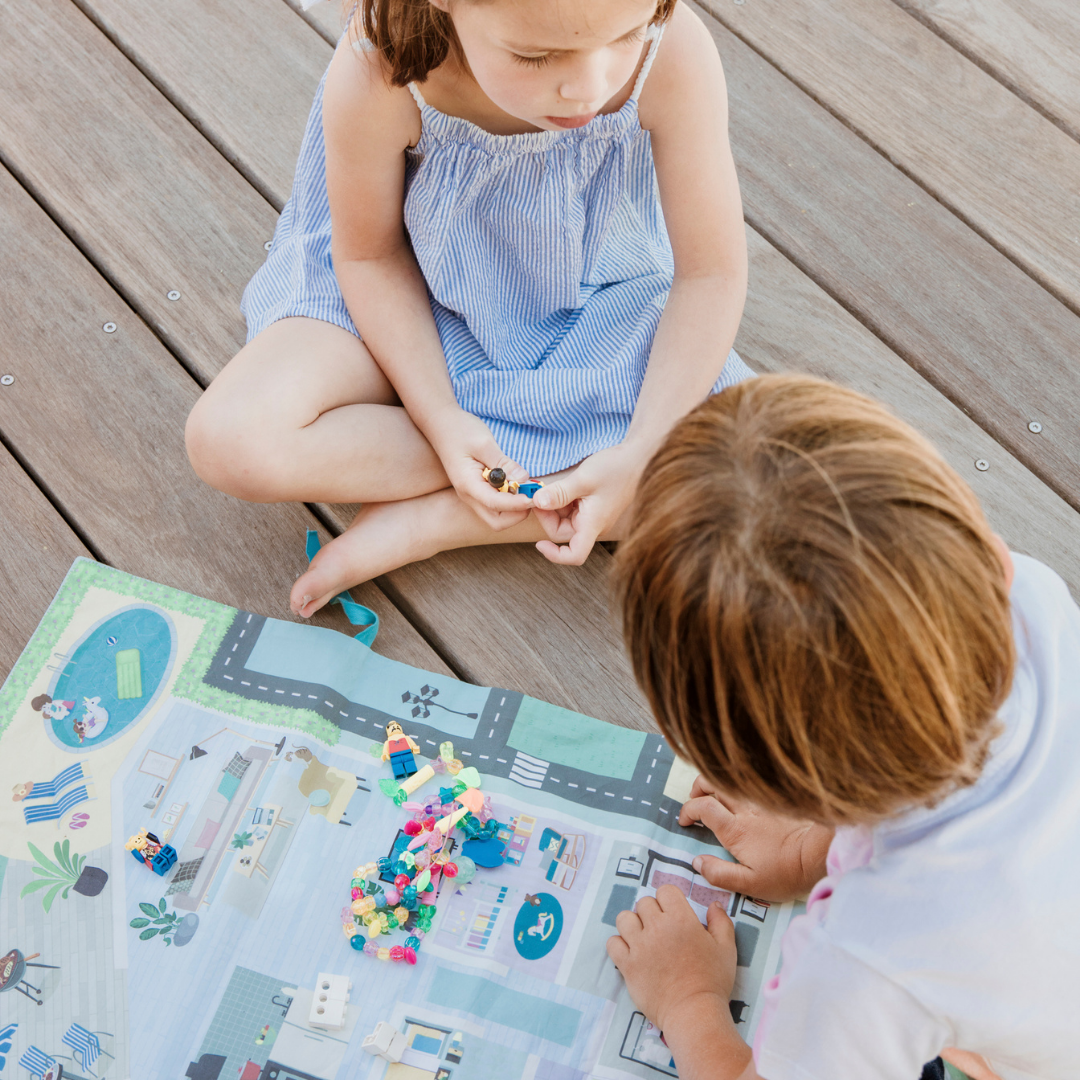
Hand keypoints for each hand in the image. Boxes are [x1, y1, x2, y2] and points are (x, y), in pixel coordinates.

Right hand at [427, 409, 533, 529]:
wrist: (441, 425)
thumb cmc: (460, 431)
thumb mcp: (485, 443)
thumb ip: (504, 463)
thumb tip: (524, 479)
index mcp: (468, 485)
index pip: (495, 504)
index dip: (517, 504)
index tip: (534, 497)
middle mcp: (469, 496)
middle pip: (497, 521)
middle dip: (517, 513)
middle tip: (531, 493)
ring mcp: (473, 496)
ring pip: (497, 516)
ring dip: (515, 507)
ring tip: (525, 486)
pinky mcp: (479, 491)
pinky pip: (496, 505)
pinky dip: (510, 500)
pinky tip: (516, 482)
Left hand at [531, 443, 643, 564]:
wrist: (635, 458)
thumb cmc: (615, 469)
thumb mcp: (583, 479)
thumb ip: (559, 493)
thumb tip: (536, 502)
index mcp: (593, 525)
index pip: (575, 555)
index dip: (555, 555)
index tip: (539, 543)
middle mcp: (593, 525)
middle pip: (562, 533)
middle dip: (547, 516)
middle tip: (537, 495)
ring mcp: (592, 516)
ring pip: (564, 520)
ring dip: (552, 506)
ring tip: (548, 487)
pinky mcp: (591, 507)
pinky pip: (570, 510)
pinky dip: (560, 500)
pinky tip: (559, 486)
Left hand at [607, 885, 752, 1079]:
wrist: (694, 1014)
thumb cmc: (712, 981)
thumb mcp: (726, 949)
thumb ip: (720, 922)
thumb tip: (714, 905)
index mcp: (681, 919)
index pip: (665, 891)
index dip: (670, 899)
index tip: (674, 913)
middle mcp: (657, 927)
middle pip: (644, 903)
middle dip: (652, 912)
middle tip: (661, 929)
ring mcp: (639, 946)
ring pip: (624, 918)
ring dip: (632, 925)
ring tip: (643, 938)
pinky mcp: (627, 965)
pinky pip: (613, 943)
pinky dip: (619, 945)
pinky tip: (631, 953)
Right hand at [681, 777, 833, 900]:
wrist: (821, 853)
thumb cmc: (786, 872)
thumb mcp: (750, 884)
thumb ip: (720, 874)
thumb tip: (697, 862)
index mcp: (734, 829)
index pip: (702, 807)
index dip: (688, 811)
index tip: (684, 821)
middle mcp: (744, 809)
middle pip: (713, 783)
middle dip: (698, 788)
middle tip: (695, 801)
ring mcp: (761, 802)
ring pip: (731, 781)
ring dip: (717, 785)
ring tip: (714, 798)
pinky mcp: (775, 801)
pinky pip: (750, 787)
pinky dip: (737, 788)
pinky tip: (741, 801)